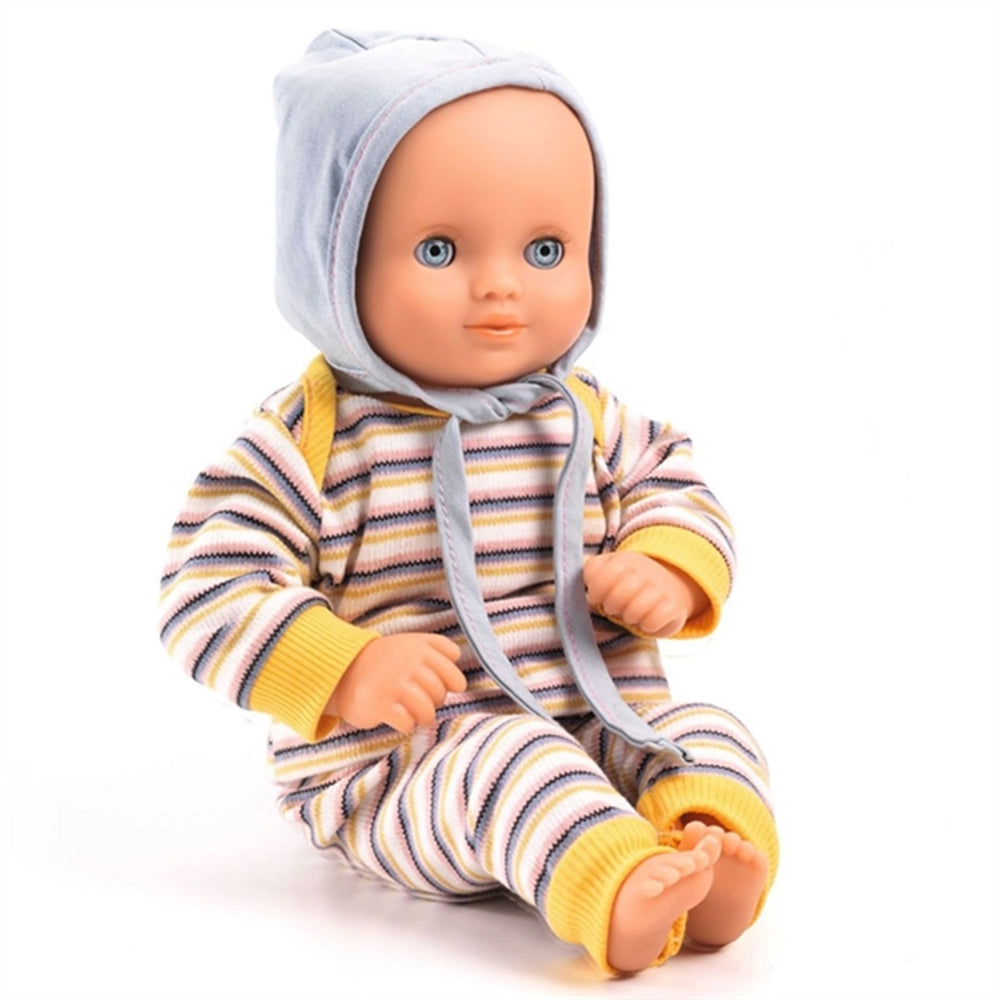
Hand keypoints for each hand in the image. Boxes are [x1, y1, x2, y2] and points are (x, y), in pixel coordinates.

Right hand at [324, 633, 465, 732]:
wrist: (343, 671)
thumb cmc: (384, 661)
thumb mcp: (410, 643)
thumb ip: (438, 648)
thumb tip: (459, 664)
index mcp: (420, 648)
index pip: (454, 675)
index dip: (453, 685)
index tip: (442, 686)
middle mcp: (409, 664)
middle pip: (440, 695)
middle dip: (433, 702)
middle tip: (418, 698)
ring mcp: (394, 684)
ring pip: (427, 712)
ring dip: (421, 716)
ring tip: (410, 710)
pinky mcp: (380, 704)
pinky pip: (408, 724)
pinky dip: (405, 725)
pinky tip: (396, 715)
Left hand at [583, 551, 706, 637]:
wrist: (668, 586)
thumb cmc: (627, 584)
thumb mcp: (608, 570)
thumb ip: (592, 573)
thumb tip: (584, 588)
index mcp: (622, 561)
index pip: (599, 574)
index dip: (596, 591)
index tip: (600, 596)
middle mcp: (643, 571)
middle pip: (617, 596)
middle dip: (612, 607)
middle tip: (616, 607)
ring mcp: (660, 588)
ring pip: (635, 611)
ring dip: (629, 617)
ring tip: (631, 614)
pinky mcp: (674, 607)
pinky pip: (654, 621)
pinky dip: (647, 626)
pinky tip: (647, 621)